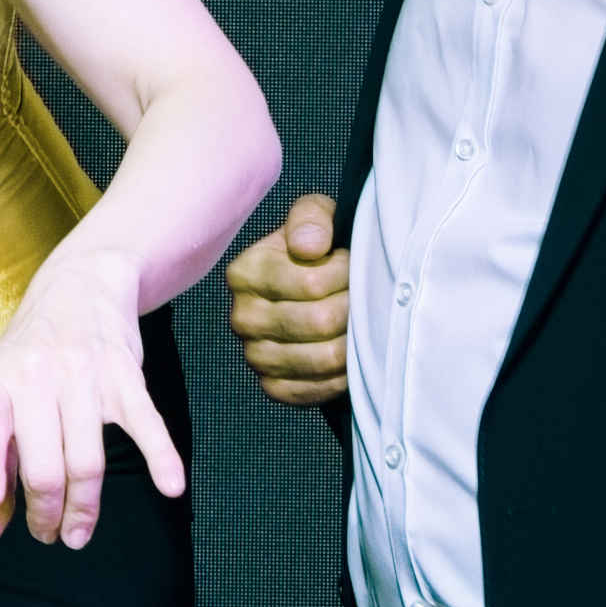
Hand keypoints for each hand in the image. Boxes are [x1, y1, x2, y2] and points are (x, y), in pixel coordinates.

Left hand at [0, 245, 184, 549]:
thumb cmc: (28, 355)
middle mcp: (36, 375)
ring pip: (87, 460)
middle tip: (48, 534)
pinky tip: (170, 486)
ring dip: (84, 508)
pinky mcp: (125, 376)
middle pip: (44, 464)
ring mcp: (83, 375)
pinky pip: (145, 423)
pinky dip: (161, 457)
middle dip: (46, 512)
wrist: (80, 286)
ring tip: (77, 532)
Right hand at [225, 192, 349, 407]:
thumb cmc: (319, 249)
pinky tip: (349, 352)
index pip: (311, 283)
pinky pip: (315, 389)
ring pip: (323, 358)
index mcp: (245, 273)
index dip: (345, 274)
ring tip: (359, 321)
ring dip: (354, 340)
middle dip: (354, 307)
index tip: (352, 264)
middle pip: (319, 322)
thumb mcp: (315, 216)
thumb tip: (307, 248)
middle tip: (363, 295)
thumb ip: (311, 218)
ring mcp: (255, 355)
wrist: (314, 292)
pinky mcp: (273, 386)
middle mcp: (242, 317)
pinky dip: (342, 374)